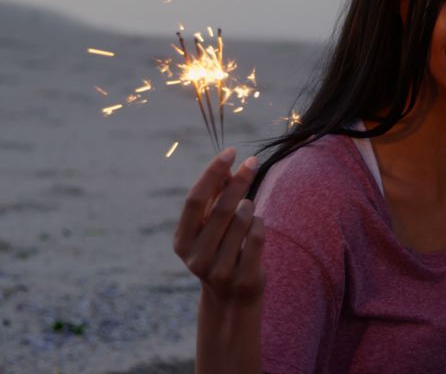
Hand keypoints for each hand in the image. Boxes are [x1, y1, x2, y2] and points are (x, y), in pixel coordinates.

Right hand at [174, 148, 265, 304]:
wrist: (230, 299)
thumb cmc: (219, 251)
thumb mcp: (209, 227)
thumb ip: (214, 198)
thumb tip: (225, 166)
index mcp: (182, 241)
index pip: (195, 200)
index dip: (212, 173)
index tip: (229, 151)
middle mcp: (196, 257)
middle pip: (223, 209)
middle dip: (239, 181)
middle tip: (253, 161)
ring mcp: (219, 270)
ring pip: (243, 220)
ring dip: (250, 206)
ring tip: (248, 208)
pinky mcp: (243, 278)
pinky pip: (257, 236)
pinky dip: (259, 223)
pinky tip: (255, 225)